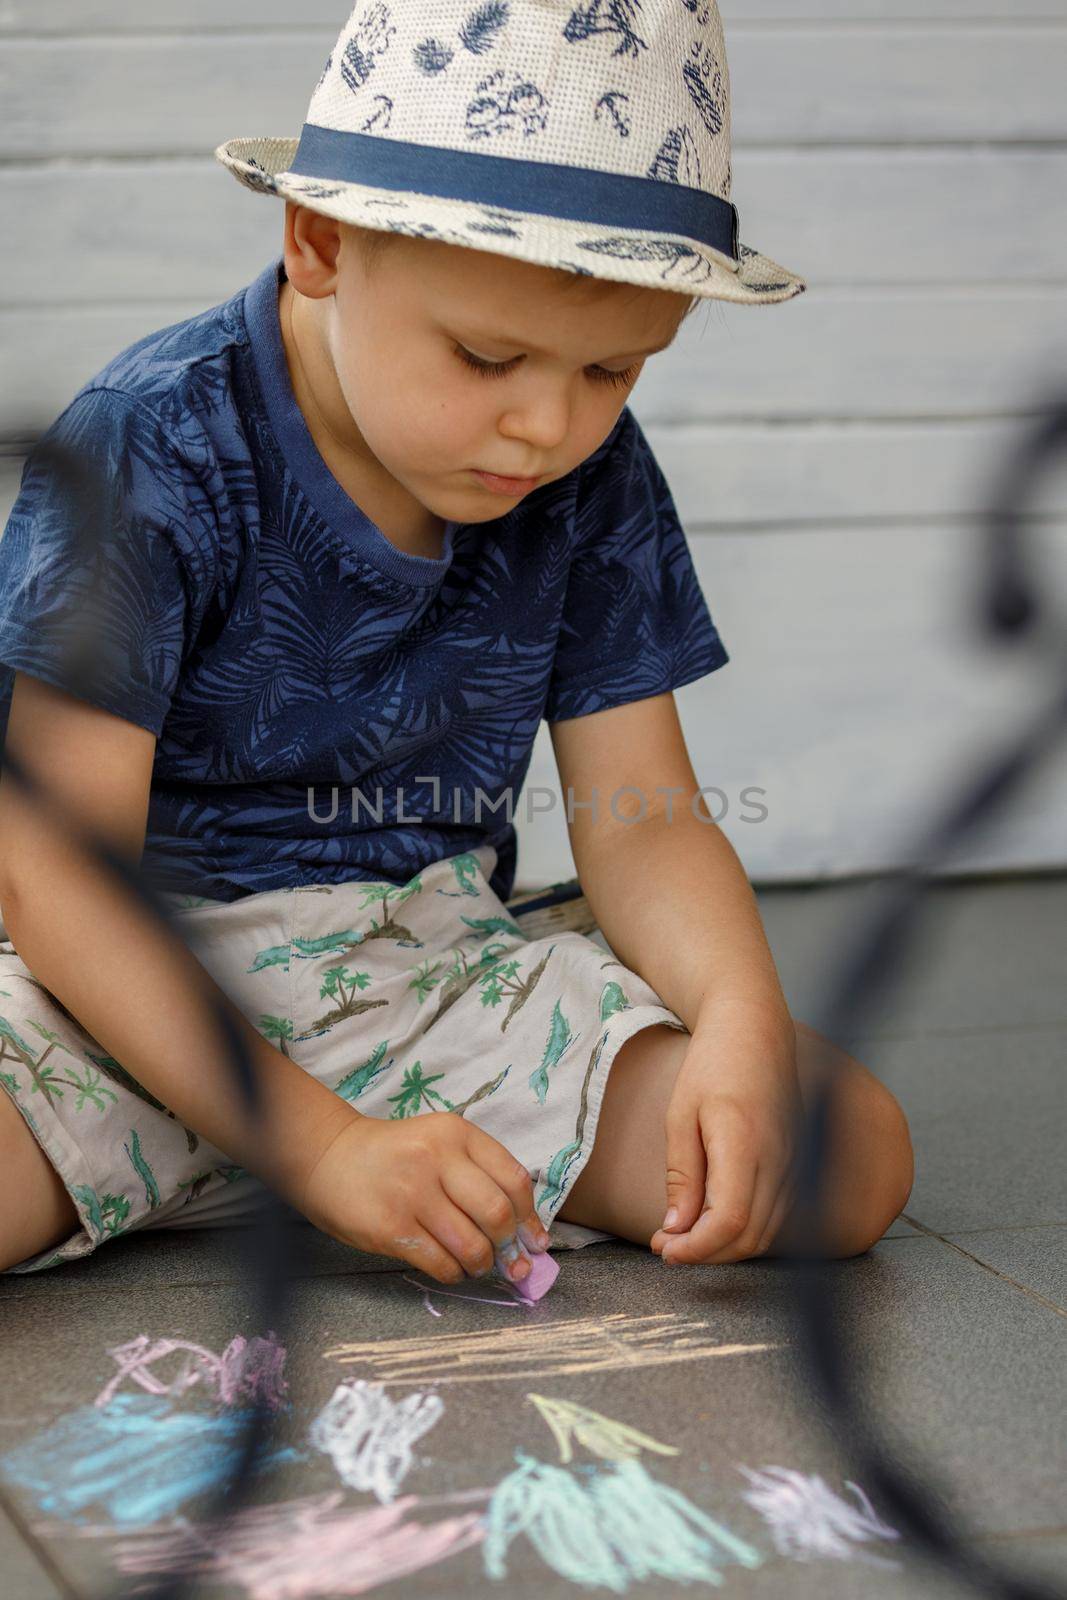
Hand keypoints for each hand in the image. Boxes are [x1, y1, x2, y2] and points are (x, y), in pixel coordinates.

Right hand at [298, 1109, 550, 1285]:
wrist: (329, 1158)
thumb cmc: (395, 1155)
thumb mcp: (440, 1144)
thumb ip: (479, 1175)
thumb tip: (523, 1232)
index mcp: (457, 1133)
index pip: (514, 1179)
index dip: (531, 1217)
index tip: (536, 1241)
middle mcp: (437, 1159)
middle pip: (497, 1214)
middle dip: (510, 1247)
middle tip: (511, 1262)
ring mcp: (412, 1194)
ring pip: (472, 1245)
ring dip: (482, 1264)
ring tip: (477, 1265)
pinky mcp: (391, 1228)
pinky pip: (441, 1263)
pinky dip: (455, 1274)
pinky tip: (452, 1269)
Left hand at [649, 1005, 801, 1264]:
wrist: (755, 1030)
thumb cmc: (712, 1065)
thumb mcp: (681, 1115)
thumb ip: (682, 1176)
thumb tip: (676, 1229)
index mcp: (744, 1144)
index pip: (730, 1221)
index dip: (697, 1248)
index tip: (664, 1249)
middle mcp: (778, 1161)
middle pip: (750, 1237)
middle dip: (706, 1254)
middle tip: (665, 1248)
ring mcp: (793, 1165)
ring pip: (766, 1232)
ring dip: (725, 1246)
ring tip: (683, 1237)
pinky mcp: (796, 1165)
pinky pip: (775, 1215)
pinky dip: (744, 1229)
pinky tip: (712, 1220)